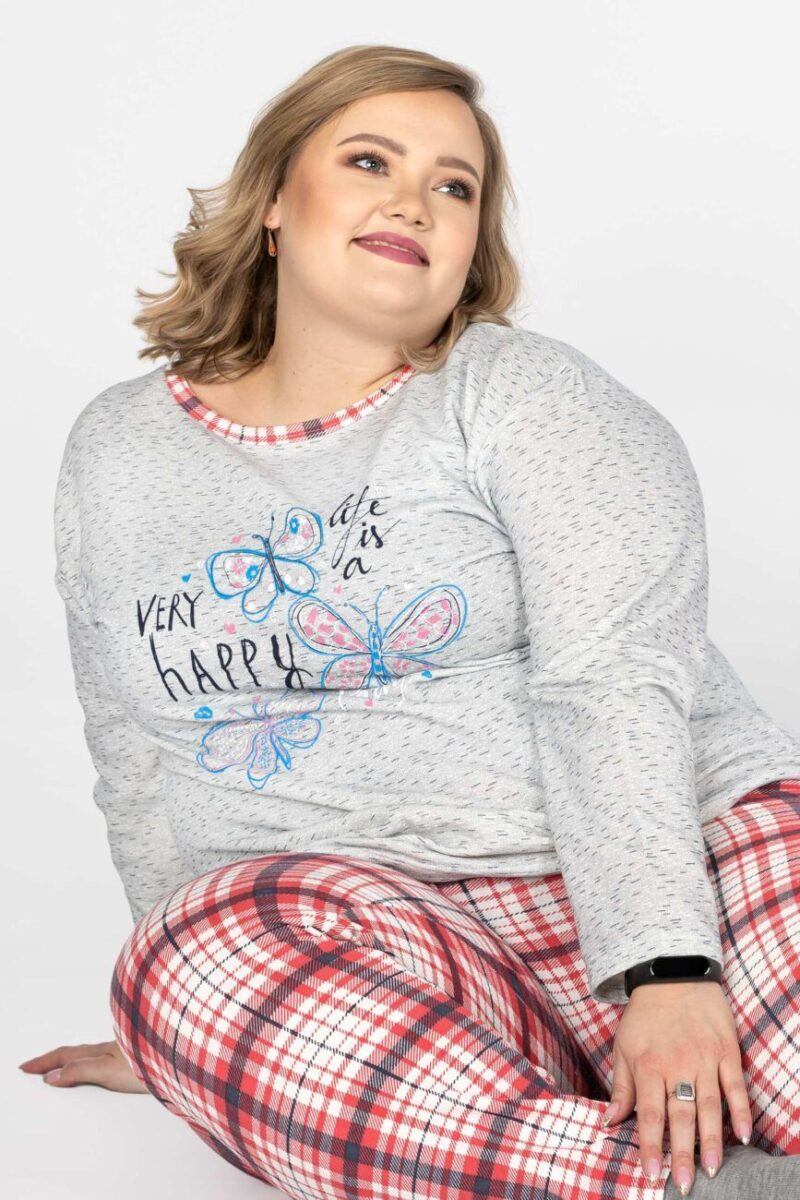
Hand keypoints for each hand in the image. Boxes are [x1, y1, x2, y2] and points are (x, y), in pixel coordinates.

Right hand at [18, 1038, 148, 1093]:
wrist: (179, 1058)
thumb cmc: (149, 1062)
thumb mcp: (108, 1070)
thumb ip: (80, 1071)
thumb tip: (51, 1076)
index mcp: (99, 1051)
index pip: (64, 1056)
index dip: (43, 1062)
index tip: (24, 1068)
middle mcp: (109, 1048)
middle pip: (75, 1053)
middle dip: (53, 1060)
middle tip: (36, 1067)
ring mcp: (122, 1051)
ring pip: (90, 1055)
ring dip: (72, 1060)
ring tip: (60, 1066)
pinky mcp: (134, 1059)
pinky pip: (103, 1059)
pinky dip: (89, 1062)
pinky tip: (98, 1066)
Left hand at [604, 981, 751, 1194]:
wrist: (672, 974)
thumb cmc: (644, 1015)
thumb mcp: (623, 1046)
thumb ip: (621, 1086)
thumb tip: (608, 1122)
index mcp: (648, 1065)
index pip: (648, 1114)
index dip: (650, 1146)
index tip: (651, 1175)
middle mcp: (677, 1065)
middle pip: (680, 1115)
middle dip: (681, 1153)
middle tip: (683, 1185)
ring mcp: (704, 1058)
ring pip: (710, 1106)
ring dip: (711, 1140)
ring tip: (711, 1168)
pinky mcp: (726, 1051)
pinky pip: (735, 1086)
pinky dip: (739, 1110)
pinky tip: (741, 1135)